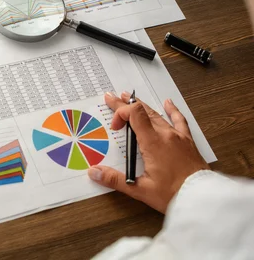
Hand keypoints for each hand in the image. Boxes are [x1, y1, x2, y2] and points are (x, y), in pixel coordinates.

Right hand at [87, 92, 209, 212]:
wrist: (202, 200)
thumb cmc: (174, 194)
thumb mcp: (140, 189)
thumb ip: (115, 179)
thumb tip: (95, 172)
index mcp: (153, 143)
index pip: (134, 114)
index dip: (120, 113)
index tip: (114, 126)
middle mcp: (166, 135)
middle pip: (142, 111)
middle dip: (124, 104)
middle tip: (112, 98)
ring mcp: (177, 137)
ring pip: (157, 114)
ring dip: (142, 105)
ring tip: (130, 98)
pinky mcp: (187, 142)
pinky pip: (179, 120)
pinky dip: (172, 110)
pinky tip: (168, 103)